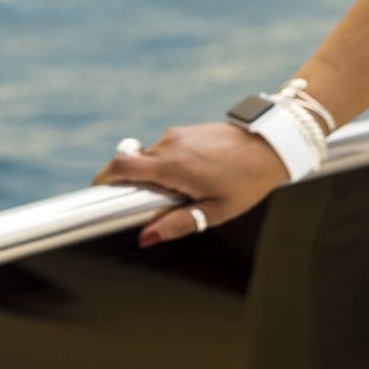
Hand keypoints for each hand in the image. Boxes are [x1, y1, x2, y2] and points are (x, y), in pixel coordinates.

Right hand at [92, 122, 288, 245]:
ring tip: (185, 189)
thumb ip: (177, 223)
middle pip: (132, 165)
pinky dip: (167, 164)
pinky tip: (194, 174)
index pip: (121, 167)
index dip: (103, 179)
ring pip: (149, 158)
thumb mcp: (215, 211)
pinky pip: (163, 150)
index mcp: (173, 167)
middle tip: (154, 203)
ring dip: (155, 175)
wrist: (270, 145)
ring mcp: (175, 135)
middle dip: (135, 184)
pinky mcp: (182, 131)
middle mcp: (168, 146)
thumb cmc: (247, 181)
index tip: (98, 194)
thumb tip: (146, 238)